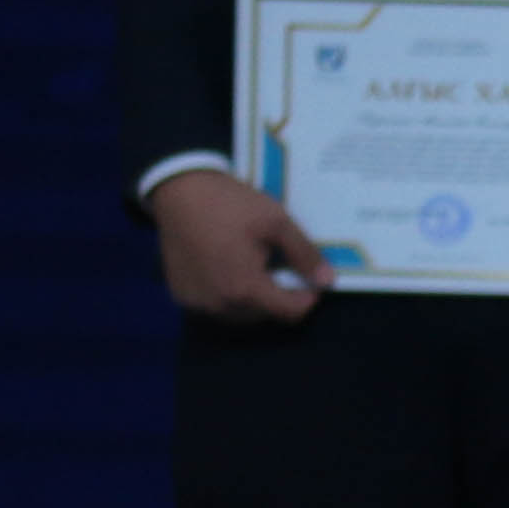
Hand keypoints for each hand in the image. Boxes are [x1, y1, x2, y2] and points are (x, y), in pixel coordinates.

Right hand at [152, 167, 332, 321]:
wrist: (180, 192)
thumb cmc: (231, 205)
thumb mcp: (277, 223)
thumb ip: (304, 254)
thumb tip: (328, 281)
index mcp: (244, 289)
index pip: (290, 312)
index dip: (308, 297)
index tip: (311, 278)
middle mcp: (218, 305)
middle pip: (265, 314)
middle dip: (281, 296)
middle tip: (282, 265)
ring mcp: (196, 303)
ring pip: (239, 314)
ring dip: (255, 298)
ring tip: (258, 265)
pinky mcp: (181, 296)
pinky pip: (215, 306)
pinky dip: (229, 294)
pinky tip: (231, 267)